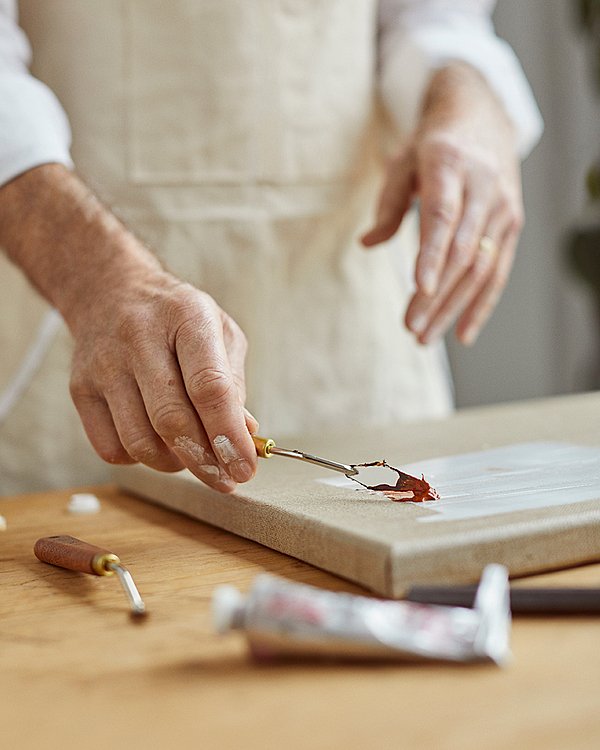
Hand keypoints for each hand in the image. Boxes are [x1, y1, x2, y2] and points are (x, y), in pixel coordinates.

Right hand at [0, 164, 257, 491]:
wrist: (111, 292)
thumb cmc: (177, 320)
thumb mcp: (218, 333)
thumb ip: (233, 384)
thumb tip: (243, 438)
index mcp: (187, 316)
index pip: (209, 386)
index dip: (228, 435)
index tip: (244, 469)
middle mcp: (139, 337)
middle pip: (171, 420)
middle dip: (204, 461)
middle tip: (225, 480)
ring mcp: (104, 364)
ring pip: (140, 442)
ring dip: (174, 463)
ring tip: (191, 453)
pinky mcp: (80, 389)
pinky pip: (112, 449)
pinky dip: (141, 458)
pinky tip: (156, 440)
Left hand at [362, 63, 523, 345]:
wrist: (483, 117)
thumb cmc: (434, 143)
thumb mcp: (404, 163)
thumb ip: (388, 205)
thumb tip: (367, 245)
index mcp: (451, 166)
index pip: (443, 217)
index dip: (432, 255)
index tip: (418, 288)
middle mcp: (484, 189)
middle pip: (461, 253)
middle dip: (436, 296)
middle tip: (410, 328)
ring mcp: (503, 209)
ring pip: (480, 268)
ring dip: (453, 308)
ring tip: (426, 337)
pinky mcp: (512, 225)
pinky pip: (498, 272)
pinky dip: (481, 305)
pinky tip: (463, 332)